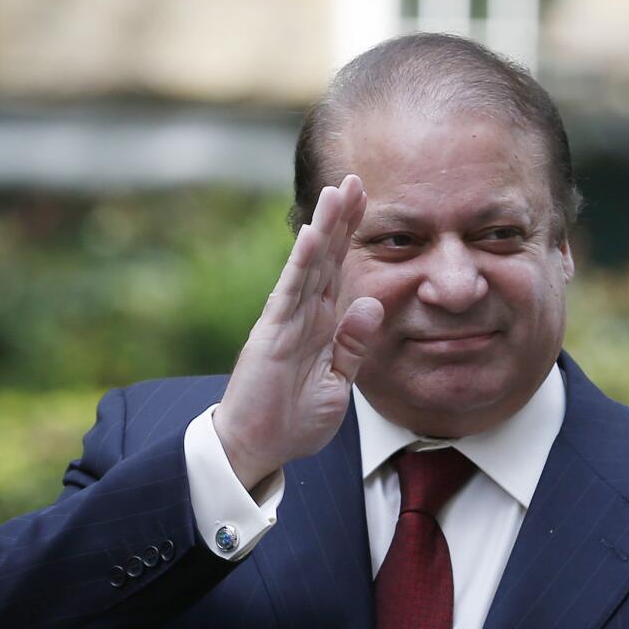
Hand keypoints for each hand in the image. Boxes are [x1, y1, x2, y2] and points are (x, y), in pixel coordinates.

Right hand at [213, 174, 383, 488]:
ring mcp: (285, 320)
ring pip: (308, 265)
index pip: (339, 270)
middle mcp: (302, 314)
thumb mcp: (338, 383)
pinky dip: (301, 263)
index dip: (352, 236)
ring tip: (337, 191)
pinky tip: (312, 234)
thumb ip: (353, 344)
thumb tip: (372, 302)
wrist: (256, 449)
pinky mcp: (271, 334)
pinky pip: (289, 292)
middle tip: (355, 178)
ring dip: (324, 228)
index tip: (368, 201)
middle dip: (341, 219)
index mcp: (320, 324)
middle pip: (325, 257)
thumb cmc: (293, 420)